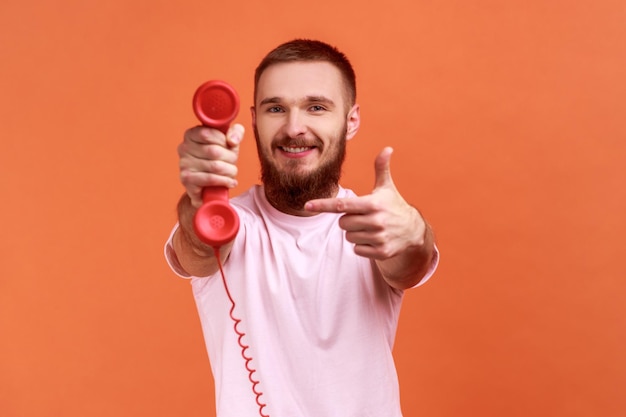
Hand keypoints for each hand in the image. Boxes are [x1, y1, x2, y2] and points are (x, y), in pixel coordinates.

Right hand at [178, 124, 243, 207]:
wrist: (208, 185)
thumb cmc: (219, 158)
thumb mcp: (229, 141)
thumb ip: (236, 132)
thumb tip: (233, 141)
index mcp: (191, 134)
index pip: (208, 134)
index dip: (224, 141)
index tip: (229, 147)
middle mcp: (184, 148)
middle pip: (215, 151)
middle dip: (231, 158)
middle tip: (233, 162)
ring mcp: (184, 164)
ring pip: (215, 166)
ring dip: (230, 171)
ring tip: (232, 172)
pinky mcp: (187, 179)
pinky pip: (211, 179)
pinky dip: (225, 181)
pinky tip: (231, 182)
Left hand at [305, 147, 427, 259]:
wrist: (414, 230)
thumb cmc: (394, 205)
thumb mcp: (387, 187)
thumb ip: (382, 168)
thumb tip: (387, 148)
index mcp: (373, 204)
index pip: (342, 205)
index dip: (323, 205)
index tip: (307, 205)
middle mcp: (376, 221)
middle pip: (342, 223)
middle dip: (348, 220)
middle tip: (363, 216)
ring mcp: (379, 237)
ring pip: (349, 237)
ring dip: (356, 233)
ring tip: (370, 228)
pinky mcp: (382, 252)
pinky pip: (357, 250)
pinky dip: (362, 246)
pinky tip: (374, 239)